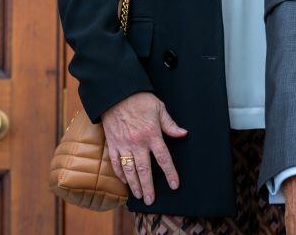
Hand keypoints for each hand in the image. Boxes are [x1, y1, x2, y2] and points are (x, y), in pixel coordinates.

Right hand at [100, 91, 187, 205]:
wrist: (117, 94)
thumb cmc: (140, 100)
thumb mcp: (160, 109)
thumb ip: (170, 125)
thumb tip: (183, 134)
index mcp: (152, 135)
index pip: (164, 158)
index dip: (170, 173)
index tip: (174, 184)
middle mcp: (137, 143)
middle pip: (144, 170)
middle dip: (149, 187)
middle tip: (151, 200)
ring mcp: (123, 145)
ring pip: (129, 170)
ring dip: (134, 185)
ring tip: (139, 195)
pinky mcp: (112, 144)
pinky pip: (115, 163)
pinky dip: (120, 174)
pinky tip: (125, 181)